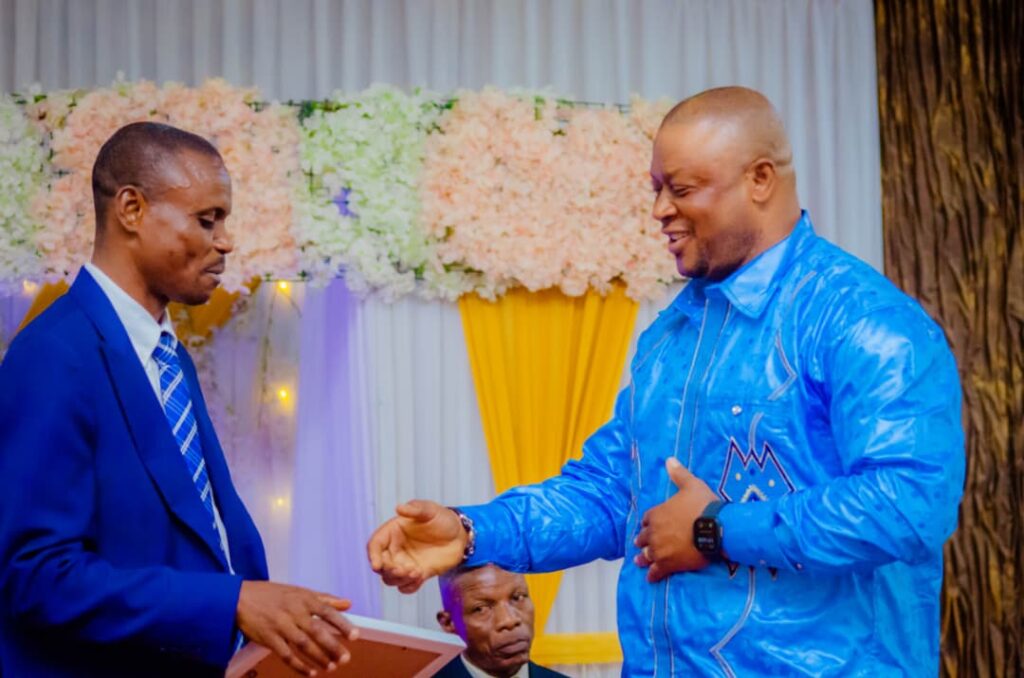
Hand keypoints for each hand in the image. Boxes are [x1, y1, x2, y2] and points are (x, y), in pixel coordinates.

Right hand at [235, 581, 358, 676]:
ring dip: (318, 657)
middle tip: (345, 658)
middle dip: (332, 646)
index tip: (354, 636)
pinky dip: (298, 665)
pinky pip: (286, 654)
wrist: (240, 597)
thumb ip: (325, 599)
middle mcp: (294, 611)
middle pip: (316, 631)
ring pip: (302, 644)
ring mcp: (280, 625)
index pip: (327, 611)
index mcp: (304, 599)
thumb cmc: (272, 594)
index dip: (342, 624)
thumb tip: (348, 603)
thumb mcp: (299, 591)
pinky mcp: (268, 638)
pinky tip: (310, 672)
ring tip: (331, 667)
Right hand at [366, 500, 467, 593]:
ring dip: (399, 579)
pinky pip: (406, 587)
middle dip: (388, 571)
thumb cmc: (442, 518)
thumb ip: (415, 509)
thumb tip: (399, 508)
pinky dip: (410, 586)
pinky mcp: (417, 574)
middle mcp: (396, 549)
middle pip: (381, 566)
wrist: (460, 534)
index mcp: (393, 532)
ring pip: (391, 579)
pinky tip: (420, 577)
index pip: (375, 545)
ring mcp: (406, 563)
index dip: (373, 556)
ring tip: (416, 572)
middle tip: (403, 570)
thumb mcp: (430, 510)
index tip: (377, 565)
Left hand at [634, 458, 718, 581]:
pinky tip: (651, 578)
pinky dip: (653, 575)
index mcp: (657, 513)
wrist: (716, 528)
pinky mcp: (669, 564)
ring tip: (639, 561)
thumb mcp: (691, 485)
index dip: (648, 522)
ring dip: (642, 557)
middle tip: (640, 543)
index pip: (646, 519)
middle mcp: (654, 532)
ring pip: (646, 555)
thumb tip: (669, 459)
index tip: (648, 525)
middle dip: (642, 540)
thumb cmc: (703, 505)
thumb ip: (679, 474)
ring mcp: (660, 550)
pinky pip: (657, 571)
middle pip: (643, 537)